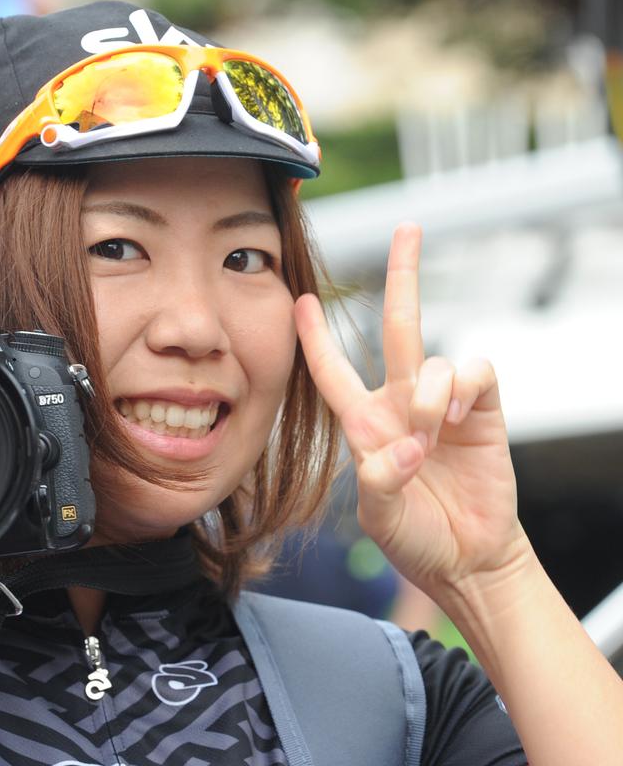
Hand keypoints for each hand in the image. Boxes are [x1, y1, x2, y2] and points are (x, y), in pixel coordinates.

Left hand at [294, 224, 526, 597]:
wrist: (469, 559)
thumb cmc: (416, 537)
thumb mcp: (381, 517)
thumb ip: (381, 482)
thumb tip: (407, 446)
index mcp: (364, 424)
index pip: (332, 371)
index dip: (315, 338)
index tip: (301, 300)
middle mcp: (401, 402)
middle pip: (399, 327)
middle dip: (402, 276)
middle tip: (407, 227)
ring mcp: (443, 403)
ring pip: (434, 359)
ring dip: (429, 395)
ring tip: (431, 435)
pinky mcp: (484, 409)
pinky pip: (475, 370)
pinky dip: (463, 387)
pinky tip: (458, 414)